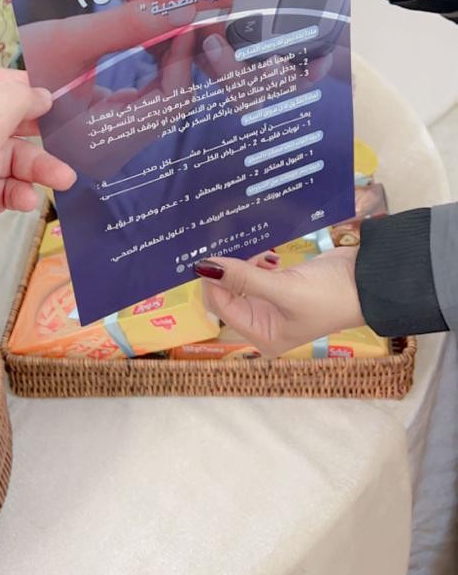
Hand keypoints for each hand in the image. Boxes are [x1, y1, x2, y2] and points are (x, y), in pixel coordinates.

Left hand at [0, 68, 75, 277]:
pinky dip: (19, 192)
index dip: (28, 89)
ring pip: (12, 157)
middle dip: (40, 135)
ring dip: (38, 168)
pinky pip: (4, 187)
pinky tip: (27, 201)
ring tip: (63, 180)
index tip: (62, 101)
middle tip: (70, 142)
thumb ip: (17, 98)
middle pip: (9, 121)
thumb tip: (41, 95)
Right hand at [20, 2, 195, 177]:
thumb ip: (125, 27)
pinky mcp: (108, 130)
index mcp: (97, 141)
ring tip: (167, 25)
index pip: (166, 105)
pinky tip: (152, 42)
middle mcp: (108, 153)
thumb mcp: (70, 39)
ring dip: (168, 65)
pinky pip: (145, 103)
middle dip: (179, 62)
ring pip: (161, 105)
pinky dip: (154, 73)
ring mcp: (109, 145)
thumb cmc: (21, 64)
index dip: (182, 62)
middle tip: (181, 19)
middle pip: (169, 107)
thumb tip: (178, 14)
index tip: (186, 23)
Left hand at [196, 247, 363, 356]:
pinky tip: (266, 252)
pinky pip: (256, 272)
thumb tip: (204, 267)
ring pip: (240, 280)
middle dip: (225, 270)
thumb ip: (244, 278)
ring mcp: (273, 304)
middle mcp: (264, 323)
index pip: (221, 306)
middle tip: (223, 240)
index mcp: (262, 335)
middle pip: (227, 294)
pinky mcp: (282, 285)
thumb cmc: (330, 295)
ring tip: (251, 245)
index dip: (212, 279)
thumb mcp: (284, 289)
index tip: (208, 249)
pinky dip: (255, 260)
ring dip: (241, 262)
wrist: (369, 281)